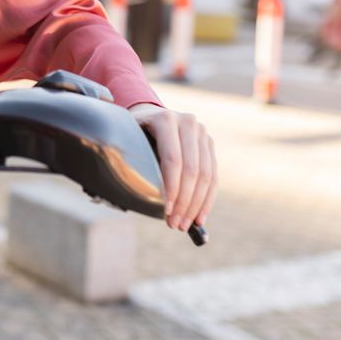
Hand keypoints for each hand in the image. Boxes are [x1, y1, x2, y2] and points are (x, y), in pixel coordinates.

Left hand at [127, 103, 216, 230]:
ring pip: (206, 175)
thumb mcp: (127, 138)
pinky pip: (213, 176)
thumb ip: (131, 159)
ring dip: (196, 205)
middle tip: (175, 224)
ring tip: (185, 225)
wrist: (149, 115)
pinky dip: (207, 200)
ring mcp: (202, 133)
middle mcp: (188, 123)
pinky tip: (199, 217)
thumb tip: (131, 195)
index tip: (166, 211)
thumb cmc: (134, 133)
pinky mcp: (209, 144)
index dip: (172, 188)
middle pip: (192, 170)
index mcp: (165, 120)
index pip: (173, 159)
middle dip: (184, 202)